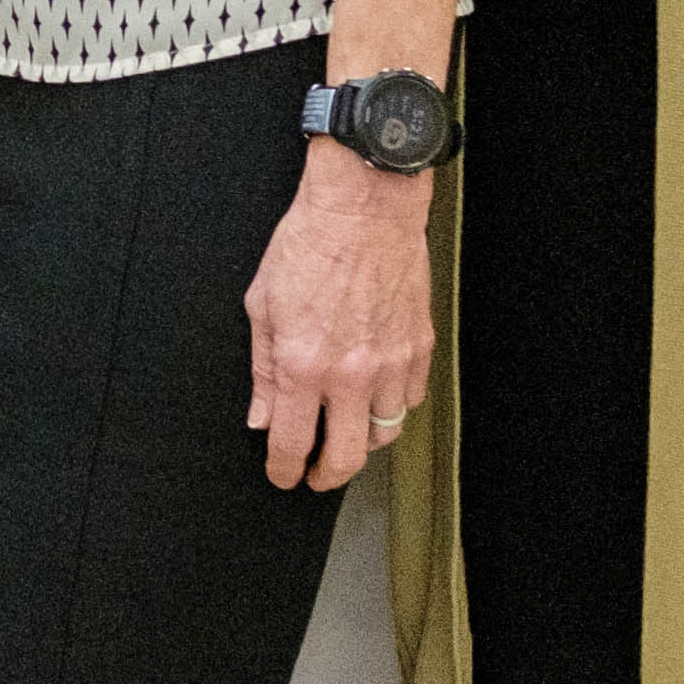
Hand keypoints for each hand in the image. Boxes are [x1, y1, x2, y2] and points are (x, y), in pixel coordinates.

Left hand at [249, 147, 433, 489]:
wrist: (365, 207)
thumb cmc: (310, 244)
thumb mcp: (262, 305)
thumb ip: (263, 370)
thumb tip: (262, 416)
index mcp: (304, 365)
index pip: (292, 443)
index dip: (284, 470)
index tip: (282, 475)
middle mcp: (351, 373)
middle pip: (347, 457)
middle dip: (327, 476)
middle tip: (317, 476)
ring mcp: (392, 363)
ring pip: (385, 433)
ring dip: (363, 443)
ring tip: (346, 435)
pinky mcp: (420, 347)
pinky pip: (411, 399)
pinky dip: (393, 407)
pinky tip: (376, 397)